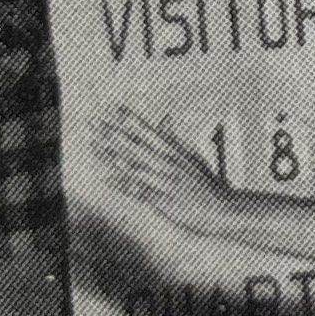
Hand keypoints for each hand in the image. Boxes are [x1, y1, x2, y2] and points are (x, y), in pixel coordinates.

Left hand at [95, 106, 237, 241]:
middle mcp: (168, 163)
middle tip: (92, 120)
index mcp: (175, 150)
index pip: (148, 129)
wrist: (221, 210)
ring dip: (110, 152)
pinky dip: (120, 182)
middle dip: (111, 131)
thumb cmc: (207, 184)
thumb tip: (165, 119)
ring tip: (93, 142)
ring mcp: (164, 181)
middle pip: (134, 143)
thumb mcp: (193, 156)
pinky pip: (136, 189)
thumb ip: (176, 138)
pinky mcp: (161, 199)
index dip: (129, 117)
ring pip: (132, 163)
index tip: (111, 106)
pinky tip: (104, 176)